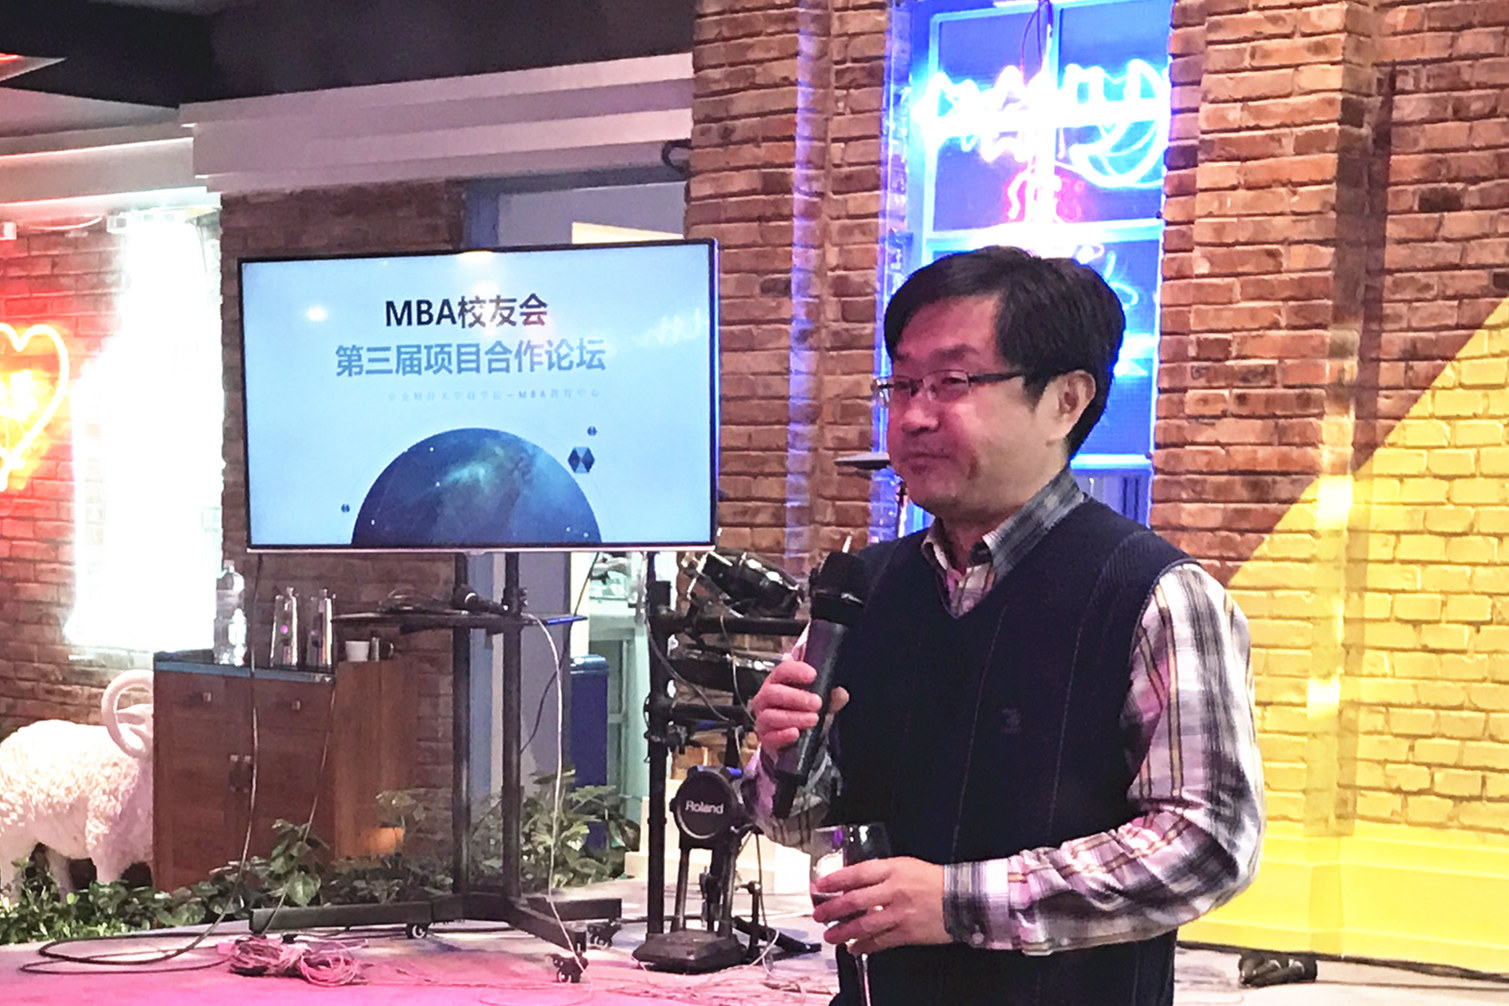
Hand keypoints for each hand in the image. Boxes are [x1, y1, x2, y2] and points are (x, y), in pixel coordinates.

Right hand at [749, 657, 848, 755]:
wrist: (795, 741)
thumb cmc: (803, 714)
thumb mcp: (820, 704)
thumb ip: (831, 698)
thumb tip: (840, 694)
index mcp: (777, 683)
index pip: (782, 671)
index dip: (796, 671)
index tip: (812, 675)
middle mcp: (766, 699)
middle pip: (772, 693)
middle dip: (796, 697)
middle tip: (817, 702)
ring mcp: (763, 719)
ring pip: (770, 716)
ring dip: (794, 717)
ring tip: (813, 719)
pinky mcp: (765, 739)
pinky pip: (769, 737)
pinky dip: (783, 735)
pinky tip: (795, 733)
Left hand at [810, 856, 949, 953]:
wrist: (962, 899)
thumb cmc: (935, 880)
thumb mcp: (906, 866)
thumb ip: (882, 873)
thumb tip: (856, 882)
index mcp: (893, 869)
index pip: (857, 873)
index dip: (836, 880)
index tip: (820, 886)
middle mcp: (893, 890)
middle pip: (855, 900)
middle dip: (833, 909)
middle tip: (819, 915)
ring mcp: (899, 913)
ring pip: (864, 924)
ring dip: (843, 932)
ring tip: (831, 936)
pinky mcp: (907, 933)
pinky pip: (880, 941)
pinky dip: (865, 946)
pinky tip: (854, 948)